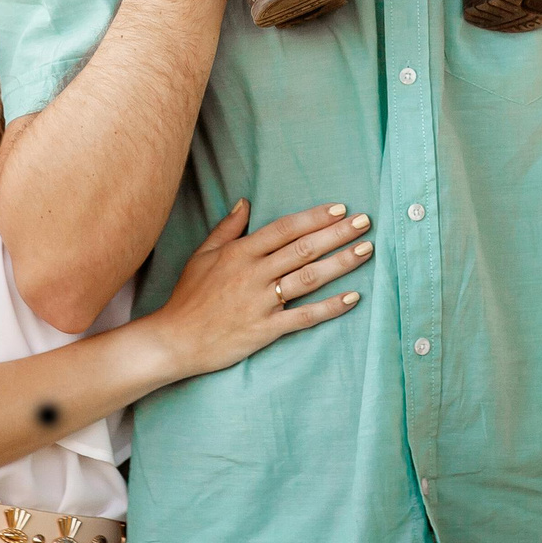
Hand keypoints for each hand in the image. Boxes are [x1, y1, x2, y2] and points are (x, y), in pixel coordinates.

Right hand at [142, 199, 372, 380]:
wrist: (175, 340)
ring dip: (340, 263)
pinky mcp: (265, 330)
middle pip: (303, 249)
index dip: (314, 217)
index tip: (340, 208)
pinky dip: (329, 307)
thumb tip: (244, 202)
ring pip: (308, 278)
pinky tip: (353, 297)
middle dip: (337, 233)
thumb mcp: (202, 255)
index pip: (284, 229)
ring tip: (366, 250)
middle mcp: (253, 274)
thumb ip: (227, 228)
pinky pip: (303, 317)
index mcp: (239, 253)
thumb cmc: (188, 297)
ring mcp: (261, 302)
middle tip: (366, 222)